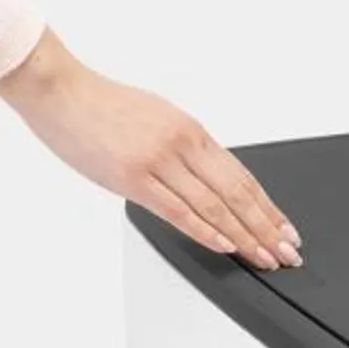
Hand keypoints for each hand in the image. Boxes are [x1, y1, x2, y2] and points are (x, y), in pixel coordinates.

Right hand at [0, 28, 301, 269]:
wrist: (60, 90)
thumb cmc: (103, 106)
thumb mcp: (159, 120)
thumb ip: (186, 151)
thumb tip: (210, 180)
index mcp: (193, 132)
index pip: (243, 178)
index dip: (269, 208)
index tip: (286, 230)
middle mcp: (183, 145)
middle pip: (238, 194)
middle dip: (267, 228)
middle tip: (288, 253)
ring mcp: (159, 160)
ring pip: (214, 206)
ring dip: (245, 237)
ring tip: (265, 257)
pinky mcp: (133, 176)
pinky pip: (177, 210)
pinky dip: (205, 231)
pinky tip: (225, 245)